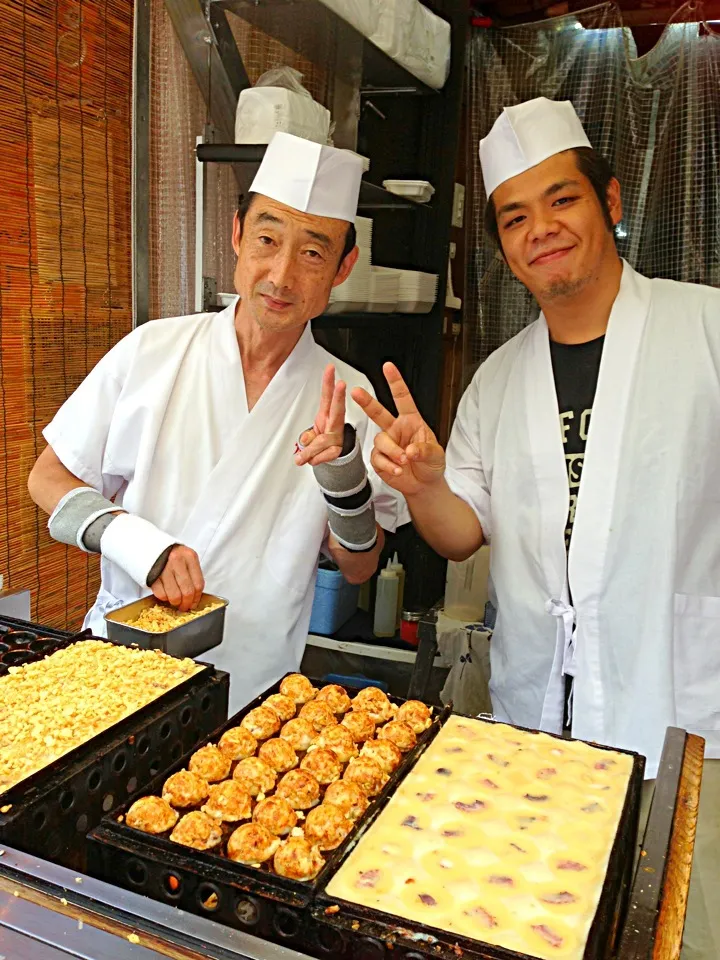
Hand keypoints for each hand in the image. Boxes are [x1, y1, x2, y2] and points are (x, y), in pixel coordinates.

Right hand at [150, 544, 204, 611]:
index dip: (197, 598)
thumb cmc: (170, 553)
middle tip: (184, 607)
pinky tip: (165, 594)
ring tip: (175, 602)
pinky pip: (161, 594)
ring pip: (174, 595)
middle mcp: (177, 561)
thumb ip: (192, 573)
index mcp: (190, 557)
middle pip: (187, 591)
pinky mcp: (151, 575)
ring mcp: (164, 568)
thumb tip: (195, 595)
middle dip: (186, 604)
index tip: (194, 604)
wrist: (147, 544)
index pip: (198, 584)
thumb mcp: (185, 557)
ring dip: (175, 603)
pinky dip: (164, 598)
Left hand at [294, 363, 345, 466]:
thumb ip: (306, 438)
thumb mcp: (310, 434)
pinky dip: (314, 459)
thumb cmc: (322, 439)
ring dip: (310, 450)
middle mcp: (334, 423)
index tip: (330, 370)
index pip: (327, 396)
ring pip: (322, 440)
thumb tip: (305, 444)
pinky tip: (313, 458)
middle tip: (341, 384)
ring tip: (301, 457)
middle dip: (339, 396)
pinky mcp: (337, 450)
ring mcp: (336, 437)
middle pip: (337, 408)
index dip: (328, 383)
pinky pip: (322, 455)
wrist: (331, 454)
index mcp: (326, 414)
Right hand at [351, 362, 445, 496]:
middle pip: (378, 412)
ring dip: (392, 452)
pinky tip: (397, 469)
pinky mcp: (379, 459)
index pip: (403, 398)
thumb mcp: (436, 455)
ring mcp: (387, 444)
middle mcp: (396, 429)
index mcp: (412, 421)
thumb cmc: (431, 464)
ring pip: (380, 441)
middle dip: (366, 401)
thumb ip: (424, 450)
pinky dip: (388, 465)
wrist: (424, 484)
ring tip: (403, 461)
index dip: (395, 382)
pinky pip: (378, 458)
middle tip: (356, 392)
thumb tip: (410, 450)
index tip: (388, 367)